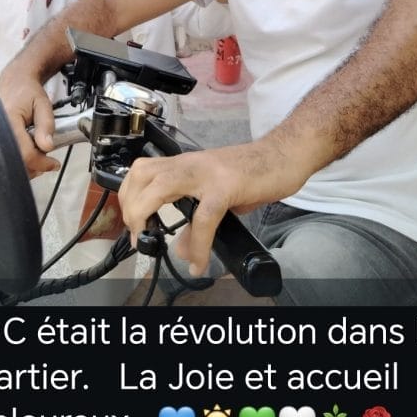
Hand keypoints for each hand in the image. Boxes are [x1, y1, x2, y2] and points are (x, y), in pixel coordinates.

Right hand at [0, 63, 60, 178]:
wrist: (14, 83)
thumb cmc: (27, 91)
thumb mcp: (42, 104)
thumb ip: (46, 124)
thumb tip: (47, 147)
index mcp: (9, 121)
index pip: (25, 153)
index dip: (42, 162)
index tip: (54, 163)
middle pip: (17, 163)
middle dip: (35, 165)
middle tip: (48, 160)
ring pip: (12, 163)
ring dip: (29, 165)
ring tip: (39, 153)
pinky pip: (8, 157)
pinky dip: (22, 160)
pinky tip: (29, 151)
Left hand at [118, 143, 268, 276]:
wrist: (286, 153)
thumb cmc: (255, 171)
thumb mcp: (219, 196)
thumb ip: (196, 220)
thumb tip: (182, 250)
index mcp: (185, 165)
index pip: (142, 171)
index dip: (129, 196)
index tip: (131, 225)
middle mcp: (191, 164)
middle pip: (142, 174)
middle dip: (130, 206)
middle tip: (136, 234)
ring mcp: (207, 173)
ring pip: (160, 186)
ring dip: (145, 213)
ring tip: (150, 240)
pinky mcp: (227, 186)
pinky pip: (204, 217)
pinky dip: (197, 243)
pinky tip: (199, 262)